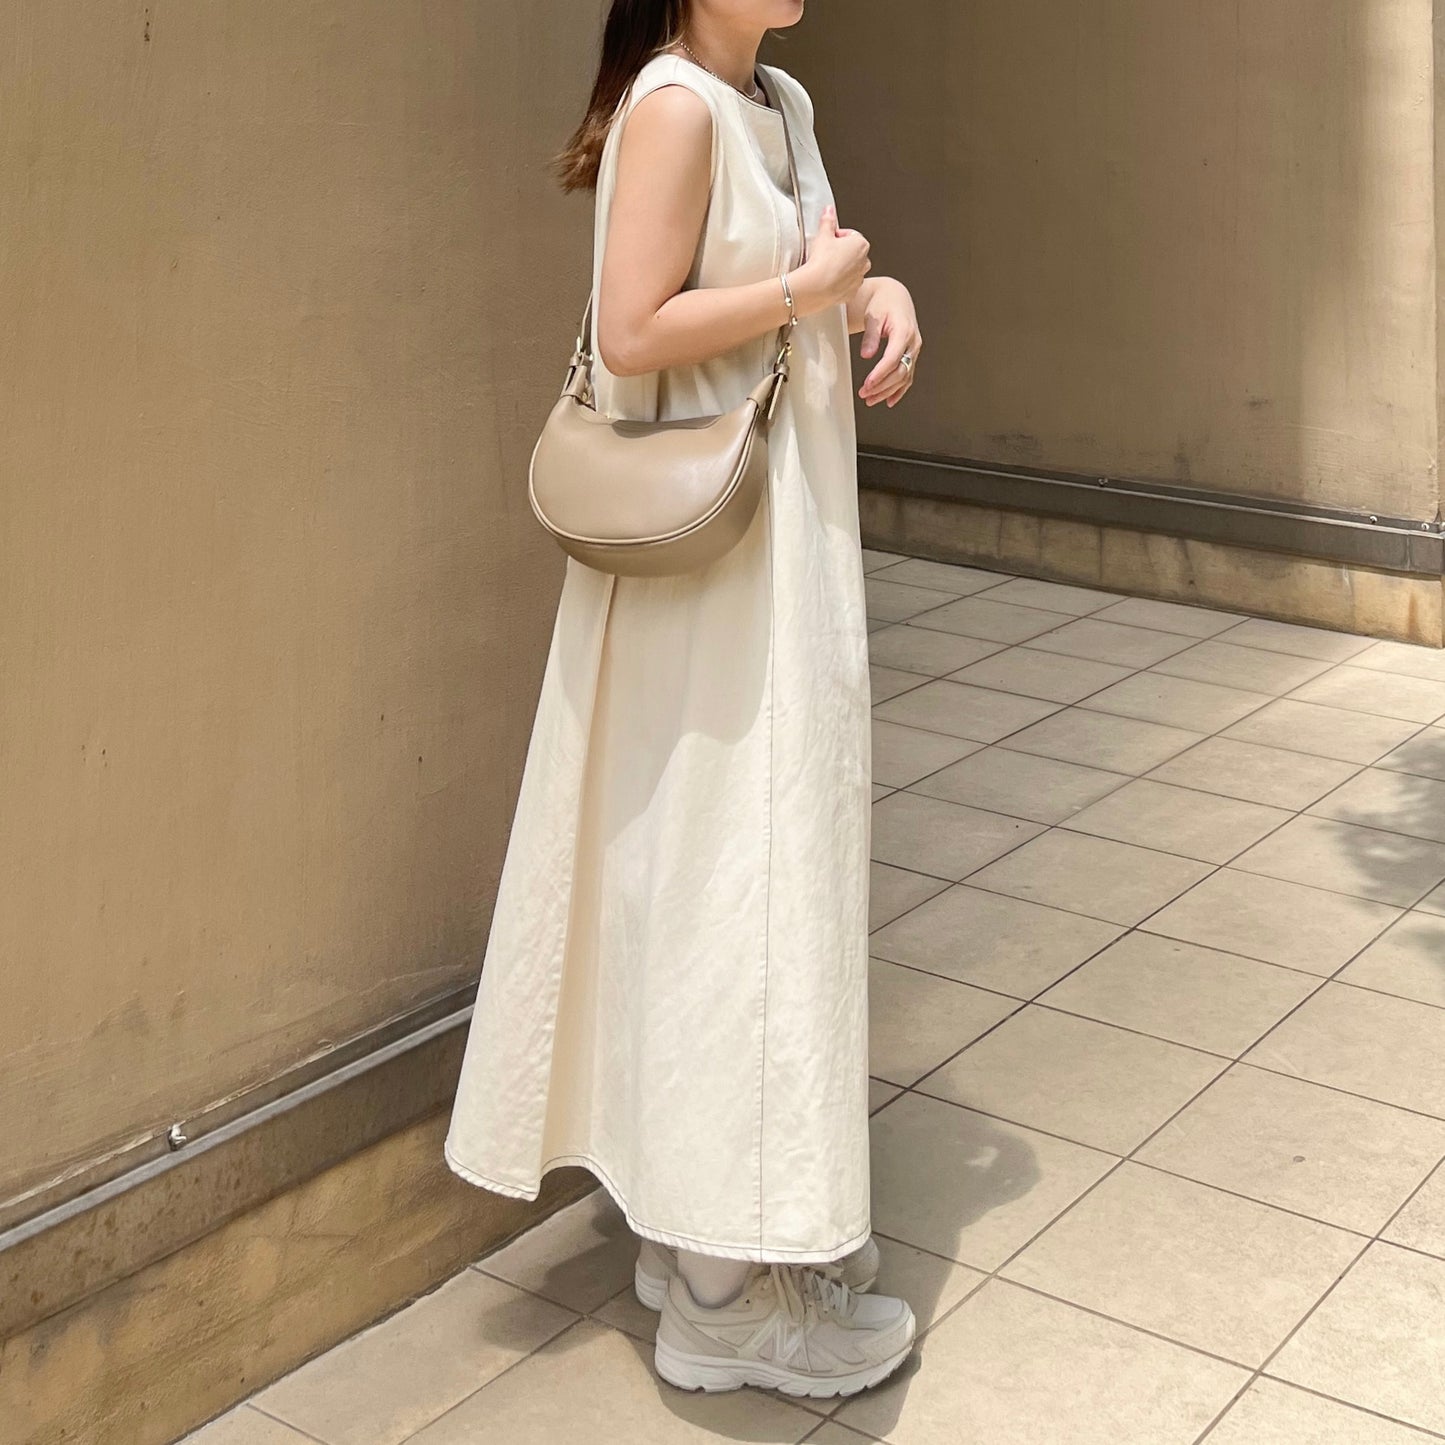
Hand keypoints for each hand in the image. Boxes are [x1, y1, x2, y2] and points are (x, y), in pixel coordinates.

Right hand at [791, 204, 870, 314]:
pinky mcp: (852, 292)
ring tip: (825, 267)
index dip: (837, 237)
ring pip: (851, 269)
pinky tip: (827, 280)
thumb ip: (828, 221)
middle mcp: (864, 262)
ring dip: (841, 267)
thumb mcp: (823, 235)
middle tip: (826, 253)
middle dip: (841, 252)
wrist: (815, 287)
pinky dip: (839, 282)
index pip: (850, 235)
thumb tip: (829, 211)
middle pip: (853, 252)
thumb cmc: (822, 262)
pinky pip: (847, 284)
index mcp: (861, 244)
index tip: (828, 239)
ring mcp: (859, 278)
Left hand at [858, 278, 920, 407]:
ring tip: (870, 400)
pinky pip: (908, 376)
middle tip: (864, 394)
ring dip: (887, 391)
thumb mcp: (872, 316)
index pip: (893, 358)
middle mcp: (913, 342)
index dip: (880, 374)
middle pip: (900, 371)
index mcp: (904, 331)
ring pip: (904, 377)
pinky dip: (899, 390)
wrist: (894, 297)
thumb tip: (866, 355)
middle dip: (882, 386)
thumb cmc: (882, 304)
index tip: (867, 385)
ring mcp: (914, 350)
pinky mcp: (911, 356)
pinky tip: (889, 401)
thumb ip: (870, 336)